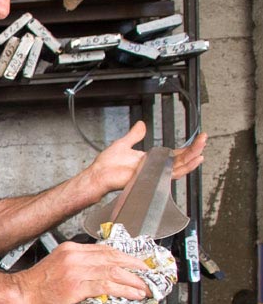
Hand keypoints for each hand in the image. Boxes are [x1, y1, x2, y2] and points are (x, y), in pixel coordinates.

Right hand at [11, 241, 151, 303]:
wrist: (20, 293)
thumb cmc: (36, 284)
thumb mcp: (57, 264)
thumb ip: (78, 264)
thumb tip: (101, 272)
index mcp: (71, 248)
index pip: (105, 249)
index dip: (125, 256)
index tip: (136, 262)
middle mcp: (75, 256)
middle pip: (113, 257)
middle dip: (134, 265)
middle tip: (148, 273)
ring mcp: (76, 270)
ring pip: (113, 271)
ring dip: (133, 280)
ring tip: (144, 287)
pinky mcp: (76, 286)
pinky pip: (107, 286)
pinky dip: (124, 290)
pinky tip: (133, 294)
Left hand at [88, 121, 206, 195]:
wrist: (99, 175)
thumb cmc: (107, 165)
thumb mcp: (124, 144)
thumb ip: (135, 135)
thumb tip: (141, 125)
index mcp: (150, 160)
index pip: (174, 155)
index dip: (187, 148)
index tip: (196, 140)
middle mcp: (154, 168)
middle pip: (181, 160)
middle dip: (194, 150)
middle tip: (204, 139)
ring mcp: (154, 174)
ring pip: (180, 166)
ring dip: (193, 156)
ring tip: (203, 147)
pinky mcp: (152, 178)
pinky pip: (173, 174)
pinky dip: (185, 167)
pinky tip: (194, 160)